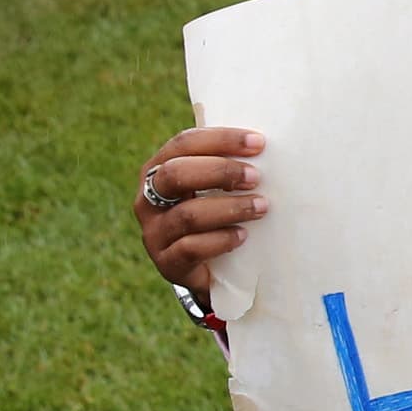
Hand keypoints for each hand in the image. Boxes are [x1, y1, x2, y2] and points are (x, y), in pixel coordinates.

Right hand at [136, 125, 266, 300]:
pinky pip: (191, 249)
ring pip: (187, 215)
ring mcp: (154, 233)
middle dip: (220, 171)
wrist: (209, 270)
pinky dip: (221, 240)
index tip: (258, 143)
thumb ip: (228, 167)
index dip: (221, 140)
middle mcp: (147, 199)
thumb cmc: (217, 216)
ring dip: (229, 208)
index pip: (184, 144)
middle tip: (255, 177)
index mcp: (158, 169)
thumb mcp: (216, 188)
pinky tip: (243, 236)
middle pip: (176, 174)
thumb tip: (263, 146)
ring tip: (261, 207)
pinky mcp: (166, 263)